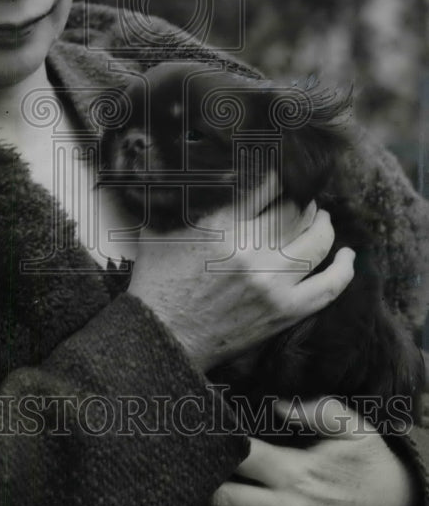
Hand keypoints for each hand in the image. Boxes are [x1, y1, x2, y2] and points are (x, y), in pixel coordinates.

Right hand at [127, 173, 355, 371]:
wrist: (163, 333)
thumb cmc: (158, 280)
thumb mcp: (160, 228)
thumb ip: (181, 200)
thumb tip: (195, 172)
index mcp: (222, 227)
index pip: (268, 186)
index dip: (278, 175)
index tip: (280, 174)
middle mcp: (251, 252)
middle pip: (295, 211)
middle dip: (301, 199)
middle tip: (299, 197)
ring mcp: (272, 283)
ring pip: (316, 243)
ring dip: (323, 225)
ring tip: (320, 218)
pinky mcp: (284, 311)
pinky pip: (327, 288)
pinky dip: (342, 270)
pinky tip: (346, 256)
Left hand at [183, 399, 419, 505]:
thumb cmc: (365, 464)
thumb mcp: (352, 428)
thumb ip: (314, 410)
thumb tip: (274, 402)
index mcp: (295, 473)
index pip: (240, 457)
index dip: (212, 441)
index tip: (190, 426)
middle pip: (221, 498)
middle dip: (192, 480)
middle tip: (170, 459)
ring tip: (170, 495)